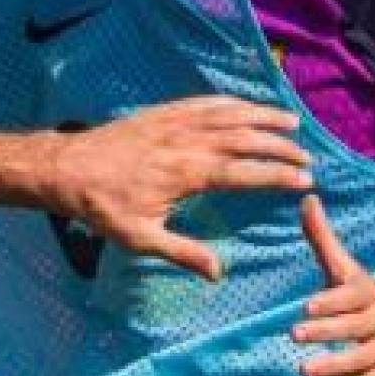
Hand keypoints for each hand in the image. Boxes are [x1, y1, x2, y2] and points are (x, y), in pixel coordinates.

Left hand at [45, 97, 312, 279]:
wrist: (67, 169)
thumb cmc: (101, 207)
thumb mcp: (140, 238)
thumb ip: (182, 253)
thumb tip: (217, 273)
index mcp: (187, 172)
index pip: (244, 172)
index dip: (277, 176)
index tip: (304, 181)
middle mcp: (187, 141)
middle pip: (246, 139)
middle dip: (280, 148)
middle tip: (307, 159)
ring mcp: (175, 121)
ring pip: (231, 114)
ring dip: (264, 117)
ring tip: (291, 124)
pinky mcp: (163, 112)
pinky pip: (206, 102)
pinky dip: (232, 103)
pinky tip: (246, 106)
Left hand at [293, 194, 374, 375]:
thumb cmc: (369, 298)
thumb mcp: (348, 270)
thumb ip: (323, 240)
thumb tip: (305, 198)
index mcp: (371, 295)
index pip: (353, 296)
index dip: (333, 301)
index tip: (307, 305)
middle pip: (357, 327)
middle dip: (328, 331)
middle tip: (295, 333)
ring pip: (364, 360)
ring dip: (335, 366)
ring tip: (304, 370)